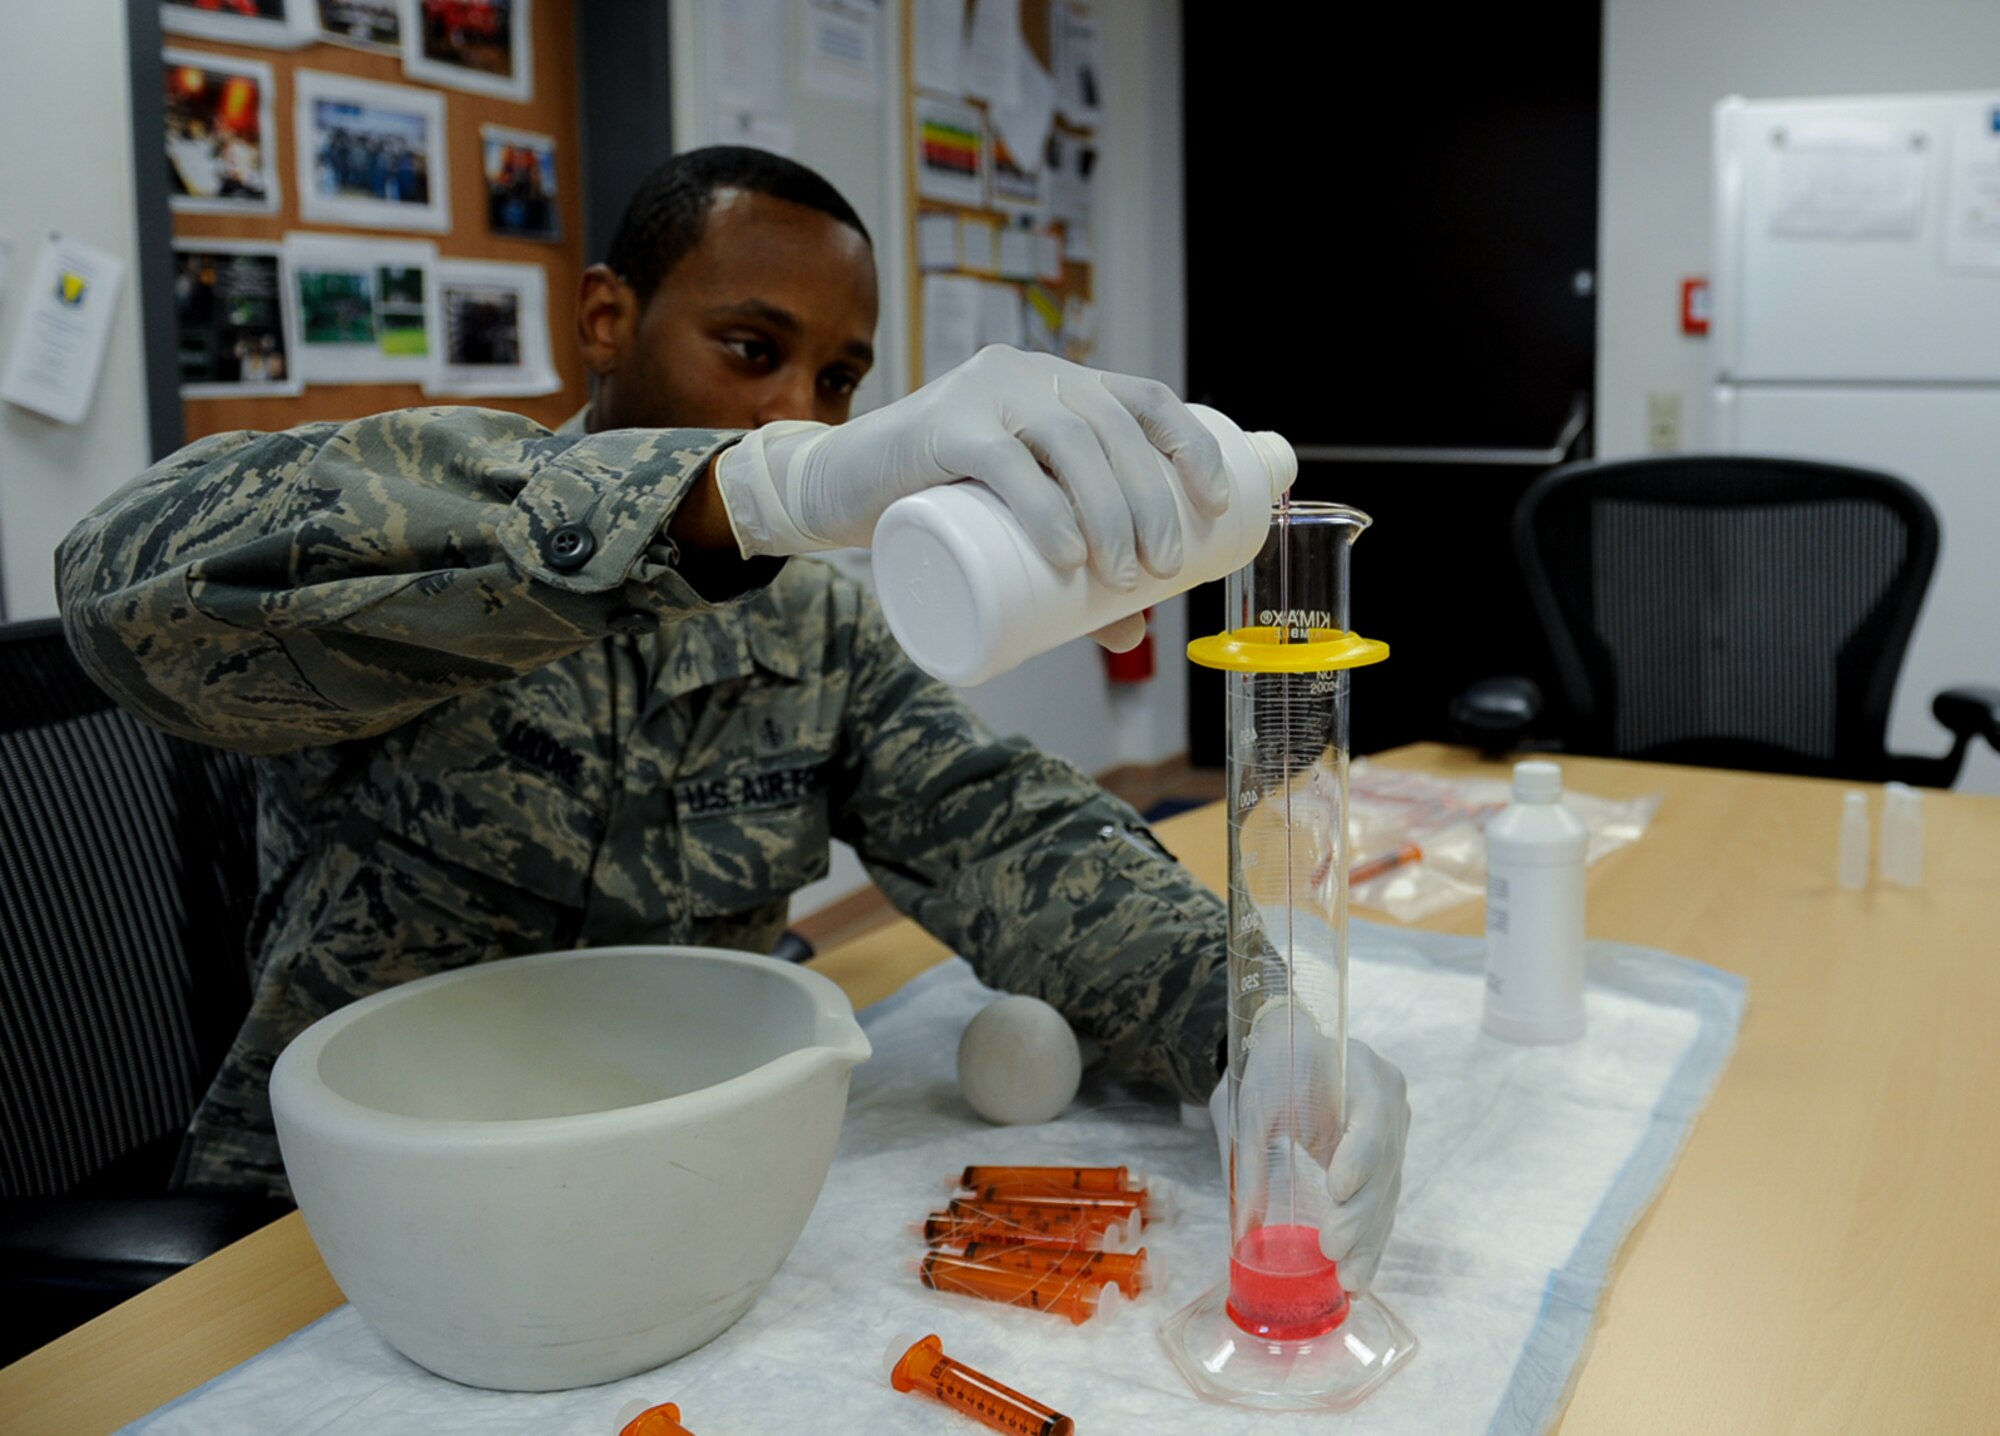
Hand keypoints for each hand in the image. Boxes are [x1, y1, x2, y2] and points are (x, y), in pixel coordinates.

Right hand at [712, 347, 1229, 594]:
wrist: (841, 488)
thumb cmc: (941, 508)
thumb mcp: (1015, 533)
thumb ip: (1073, 576)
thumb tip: (1135, 631)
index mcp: (1062, 386)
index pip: (1145, 399)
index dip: (1190, 446)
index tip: (1218, 506)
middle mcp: (1032, 375)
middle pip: (1113, 429)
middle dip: (1151, 501)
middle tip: (1161, 569)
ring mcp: (985, 392)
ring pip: (1068, 442)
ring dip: (1108, 510)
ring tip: (1120, 576)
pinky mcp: (940, 425)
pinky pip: (1002, 460)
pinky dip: (1040, 507)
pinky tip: (1065, 551)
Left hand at [1207, 1031, 1408, 1291]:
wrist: (1289, 1044)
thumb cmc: (1267, 1068)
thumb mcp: (1249, 1102)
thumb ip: (1249, 1151)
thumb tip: (1246, 1223)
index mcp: (1362, 1072)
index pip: (1370, 1119)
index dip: (1359, 1157)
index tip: (1338, 1189)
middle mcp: (1389, 1101)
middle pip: (1383, 1165)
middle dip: (1360, 1215)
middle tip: (1335, 1251)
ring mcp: (1393, 1132)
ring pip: (1387, 1192)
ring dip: (1370, 1240)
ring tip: (1351, 1281)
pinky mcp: (1386, 1159)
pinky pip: (1382, 1201)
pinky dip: (1369, 1237)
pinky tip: (1358, 1273)